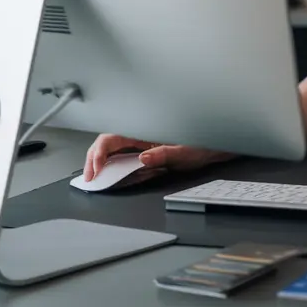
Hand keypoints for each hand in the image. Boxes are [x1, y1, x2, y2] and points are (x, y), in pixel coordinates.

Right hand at [83, 133, 230, 181]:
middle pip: (108, 144)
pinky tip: (110, 176)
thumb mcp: (185, 151)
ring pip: (113, 150)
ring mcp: (142, 143)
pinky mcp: (145, 152)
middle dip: (94, 159)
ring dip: (101, 163)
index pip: (113, 137)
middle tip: (90, 178)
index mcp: (147, 128)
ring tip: (94, 178)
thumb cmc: (203, 144)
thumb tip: (144, 158)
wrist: (215, 147)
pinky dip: (114, 167)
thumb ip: (165, 154)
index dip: (99, 152)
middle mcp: (142, 135)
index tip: (97, 169)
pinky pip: (124, 158)